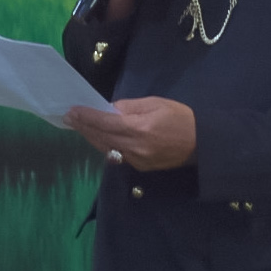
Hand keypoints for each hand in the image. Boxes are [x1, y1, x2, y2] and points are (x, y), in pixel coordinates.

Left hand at [67, 96, 196, 170]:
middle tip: (69, 118)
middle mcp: (134, 147)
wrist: (201, 144)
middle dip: (84, 127)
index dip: (87, 117)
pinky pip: (117, 155)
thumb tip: (110, 109)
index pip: (105, 122)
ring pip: (106, 148)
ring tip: (80, 126)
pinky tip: (99, 137)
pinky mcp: (139, 167)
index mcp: (139, 128)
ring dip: (92, 137)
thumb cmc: (180, 118)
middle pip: (101, 137)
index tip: (72, 111)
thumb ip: (130, 106)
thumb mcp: (156, 103)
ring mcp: (136, 160)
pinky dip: (106, 145)